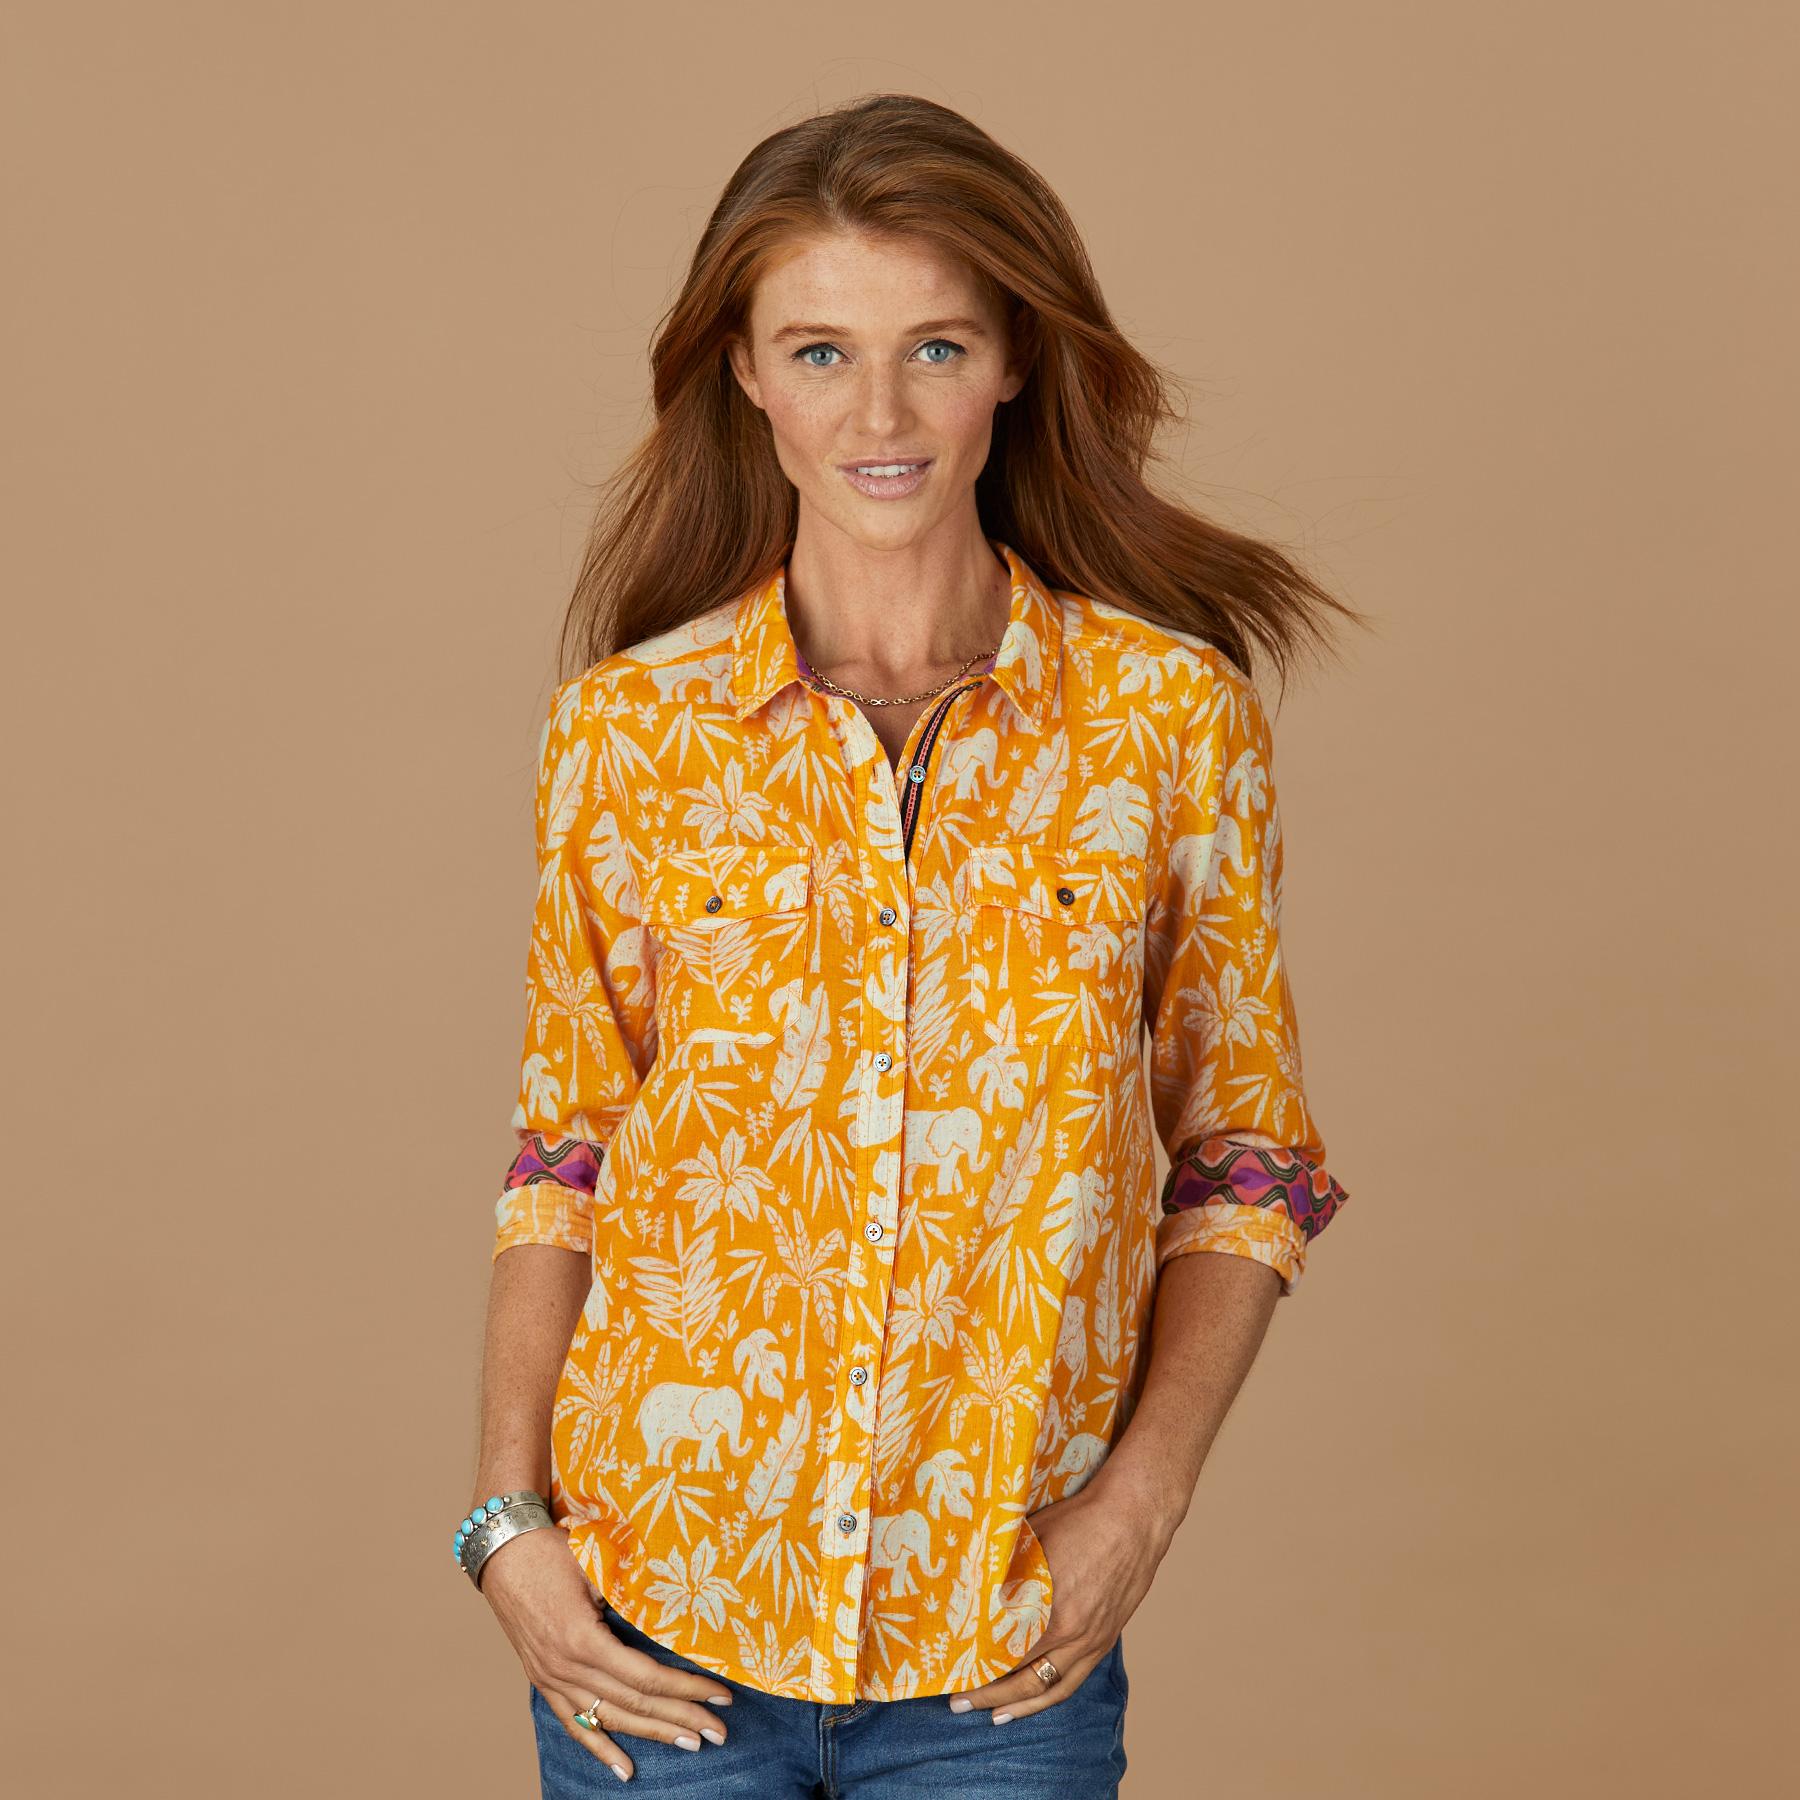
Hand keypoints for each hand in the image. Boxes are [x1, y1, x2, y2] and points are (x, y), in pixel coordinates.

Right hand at [480, 1526, 735, 1780]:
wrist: (502, 1552)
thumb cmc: (553, 1550)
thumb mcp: (597, 1564)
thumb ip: (633, 1590)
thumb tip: (681, 1602)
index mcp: (584, 1639)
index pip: (647, 1677)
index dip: (686, 1690)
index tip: (720, 1696)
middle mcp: (568, 1668)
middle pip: (635, 1703)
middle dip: (681, 1719)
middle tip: (718, 1732)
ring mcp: (553, 1679)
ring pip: (610, 1718)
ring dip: (652, 1735)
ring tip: (689, 1744)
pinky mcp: (543, 1681)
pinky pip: (575, 1723)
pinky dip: (600, 1748)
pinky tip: (624, 1770)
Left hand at [946, 1473, 1169, 1723]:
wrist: (1135, 1516)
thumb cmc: (1080, 1520)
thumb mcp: (1032, 1538)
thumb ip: (1005, 1568)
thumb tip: (971, 1586)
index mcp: (1053, 1610)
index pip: (1005, 1654)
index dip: (976, 1669)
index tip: (951, 1674)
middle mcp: (1074, 1634)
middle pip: (1024, 1679)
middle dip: (989, 1695)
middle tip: (958, 1703)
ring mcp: (1093, 1640)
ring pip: (1052, 1688)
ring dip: (1020, 1706)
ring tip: (995, 1716)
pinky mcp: (1106, 1639)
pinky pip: (1074, 1679)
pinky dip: (1051, 1694)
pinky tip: (1036, 1698)